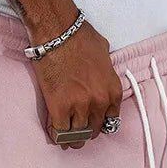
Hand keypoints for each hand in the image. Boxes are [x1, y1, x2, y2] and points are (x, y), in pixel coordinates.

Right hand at [31, 20, 122, 149]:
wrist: (58, 31)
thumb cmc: (80, 36)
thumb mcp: (105, 55)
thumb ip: (106, 74)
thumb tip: (101, 78)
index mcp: (113, 91)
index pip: (110, 121)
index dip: (99, 124)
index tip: (91, 123)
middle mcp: (99, 102)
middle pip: (93, 130)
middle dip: (85, 131)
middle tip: (76, 129)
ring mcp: (79, 107)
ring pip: (77, 135)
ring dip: (71, 136)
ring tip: (65, 134)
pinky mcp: (59, 108)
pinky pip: (60, 133)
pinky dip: (57, 134)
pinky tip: (54, 132)